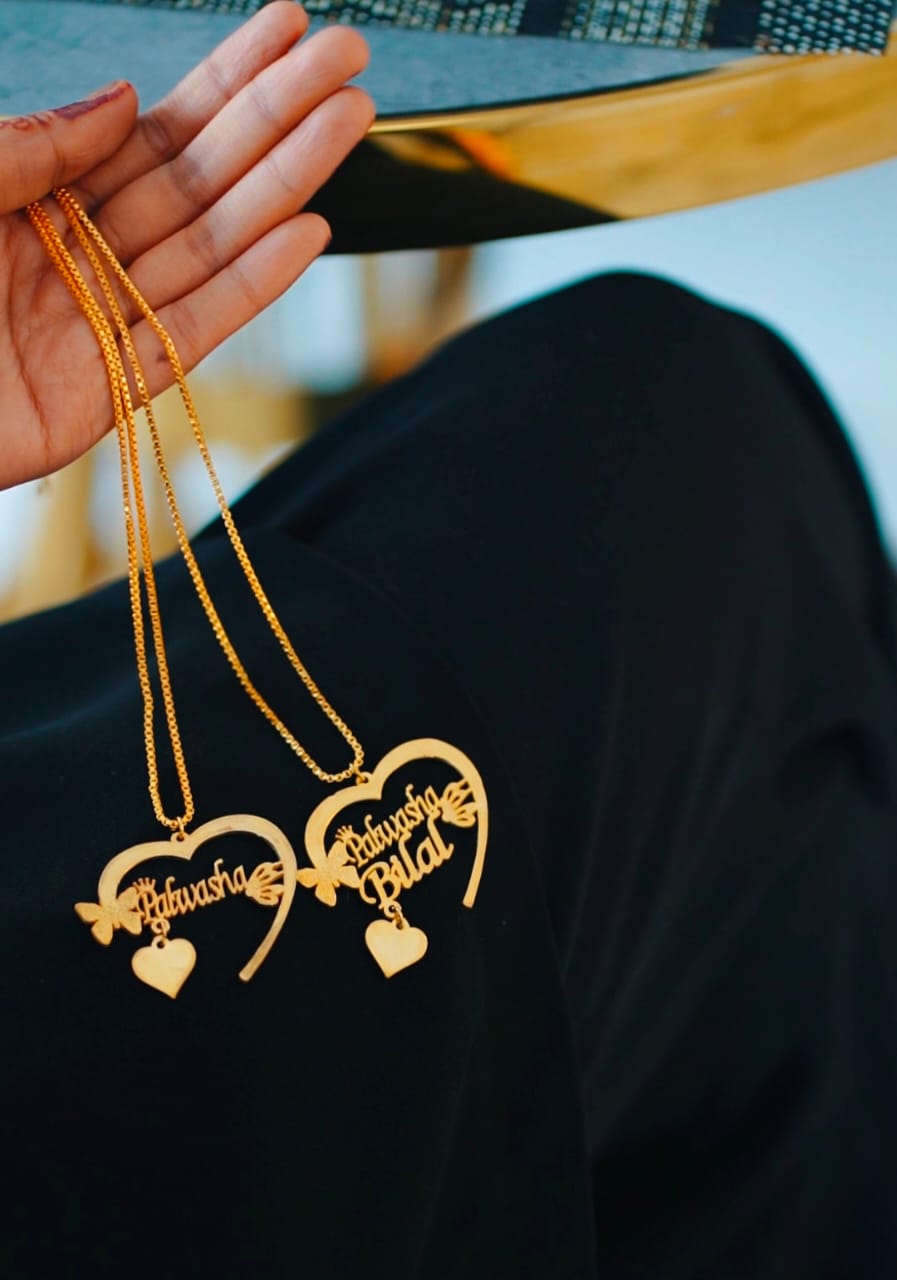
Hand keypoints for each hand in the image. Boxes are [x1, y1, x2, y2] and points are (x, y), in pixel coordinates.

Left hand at [0, 2, 372, 489]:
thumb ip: (31, 143)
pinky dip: (254, 288)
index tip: (286, 29)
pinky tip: (308, 235)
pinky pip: (194, 332)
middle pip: (195, 178)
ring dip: (283, 185)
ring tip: (350, 125)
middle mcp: (75, 250)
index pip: (148, 130)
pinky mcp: (111, 393)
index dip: (221, 80)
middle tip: (351, 63)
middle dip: (275, 120)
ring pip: (209, 244)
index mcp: (31, 194)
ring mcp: (98, 321)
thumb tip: (126, 99)